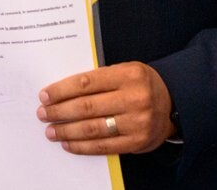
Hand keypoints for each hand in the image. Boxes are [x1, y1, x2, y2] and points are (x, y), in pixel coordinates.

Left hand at [36, 62, 174, 154]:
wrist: (173, 103)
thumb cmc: (140, 84)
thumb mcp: (125, 71)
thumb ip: (99, 79)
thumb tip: (61, 92)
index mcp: (129, 75)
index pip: (87, 82)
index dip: (62, 90)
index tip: (45, 95)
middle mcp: (135, 98)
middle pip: (87, 106)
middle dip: (59, 111)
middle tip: (42, 114)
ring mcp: (137, 122)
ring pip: (92, 128)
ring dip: (67, 130)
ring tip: (51, 130)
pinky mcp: (137, 142)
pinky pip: (103, 146)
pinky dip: (82, 146)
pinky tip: (68, 143)